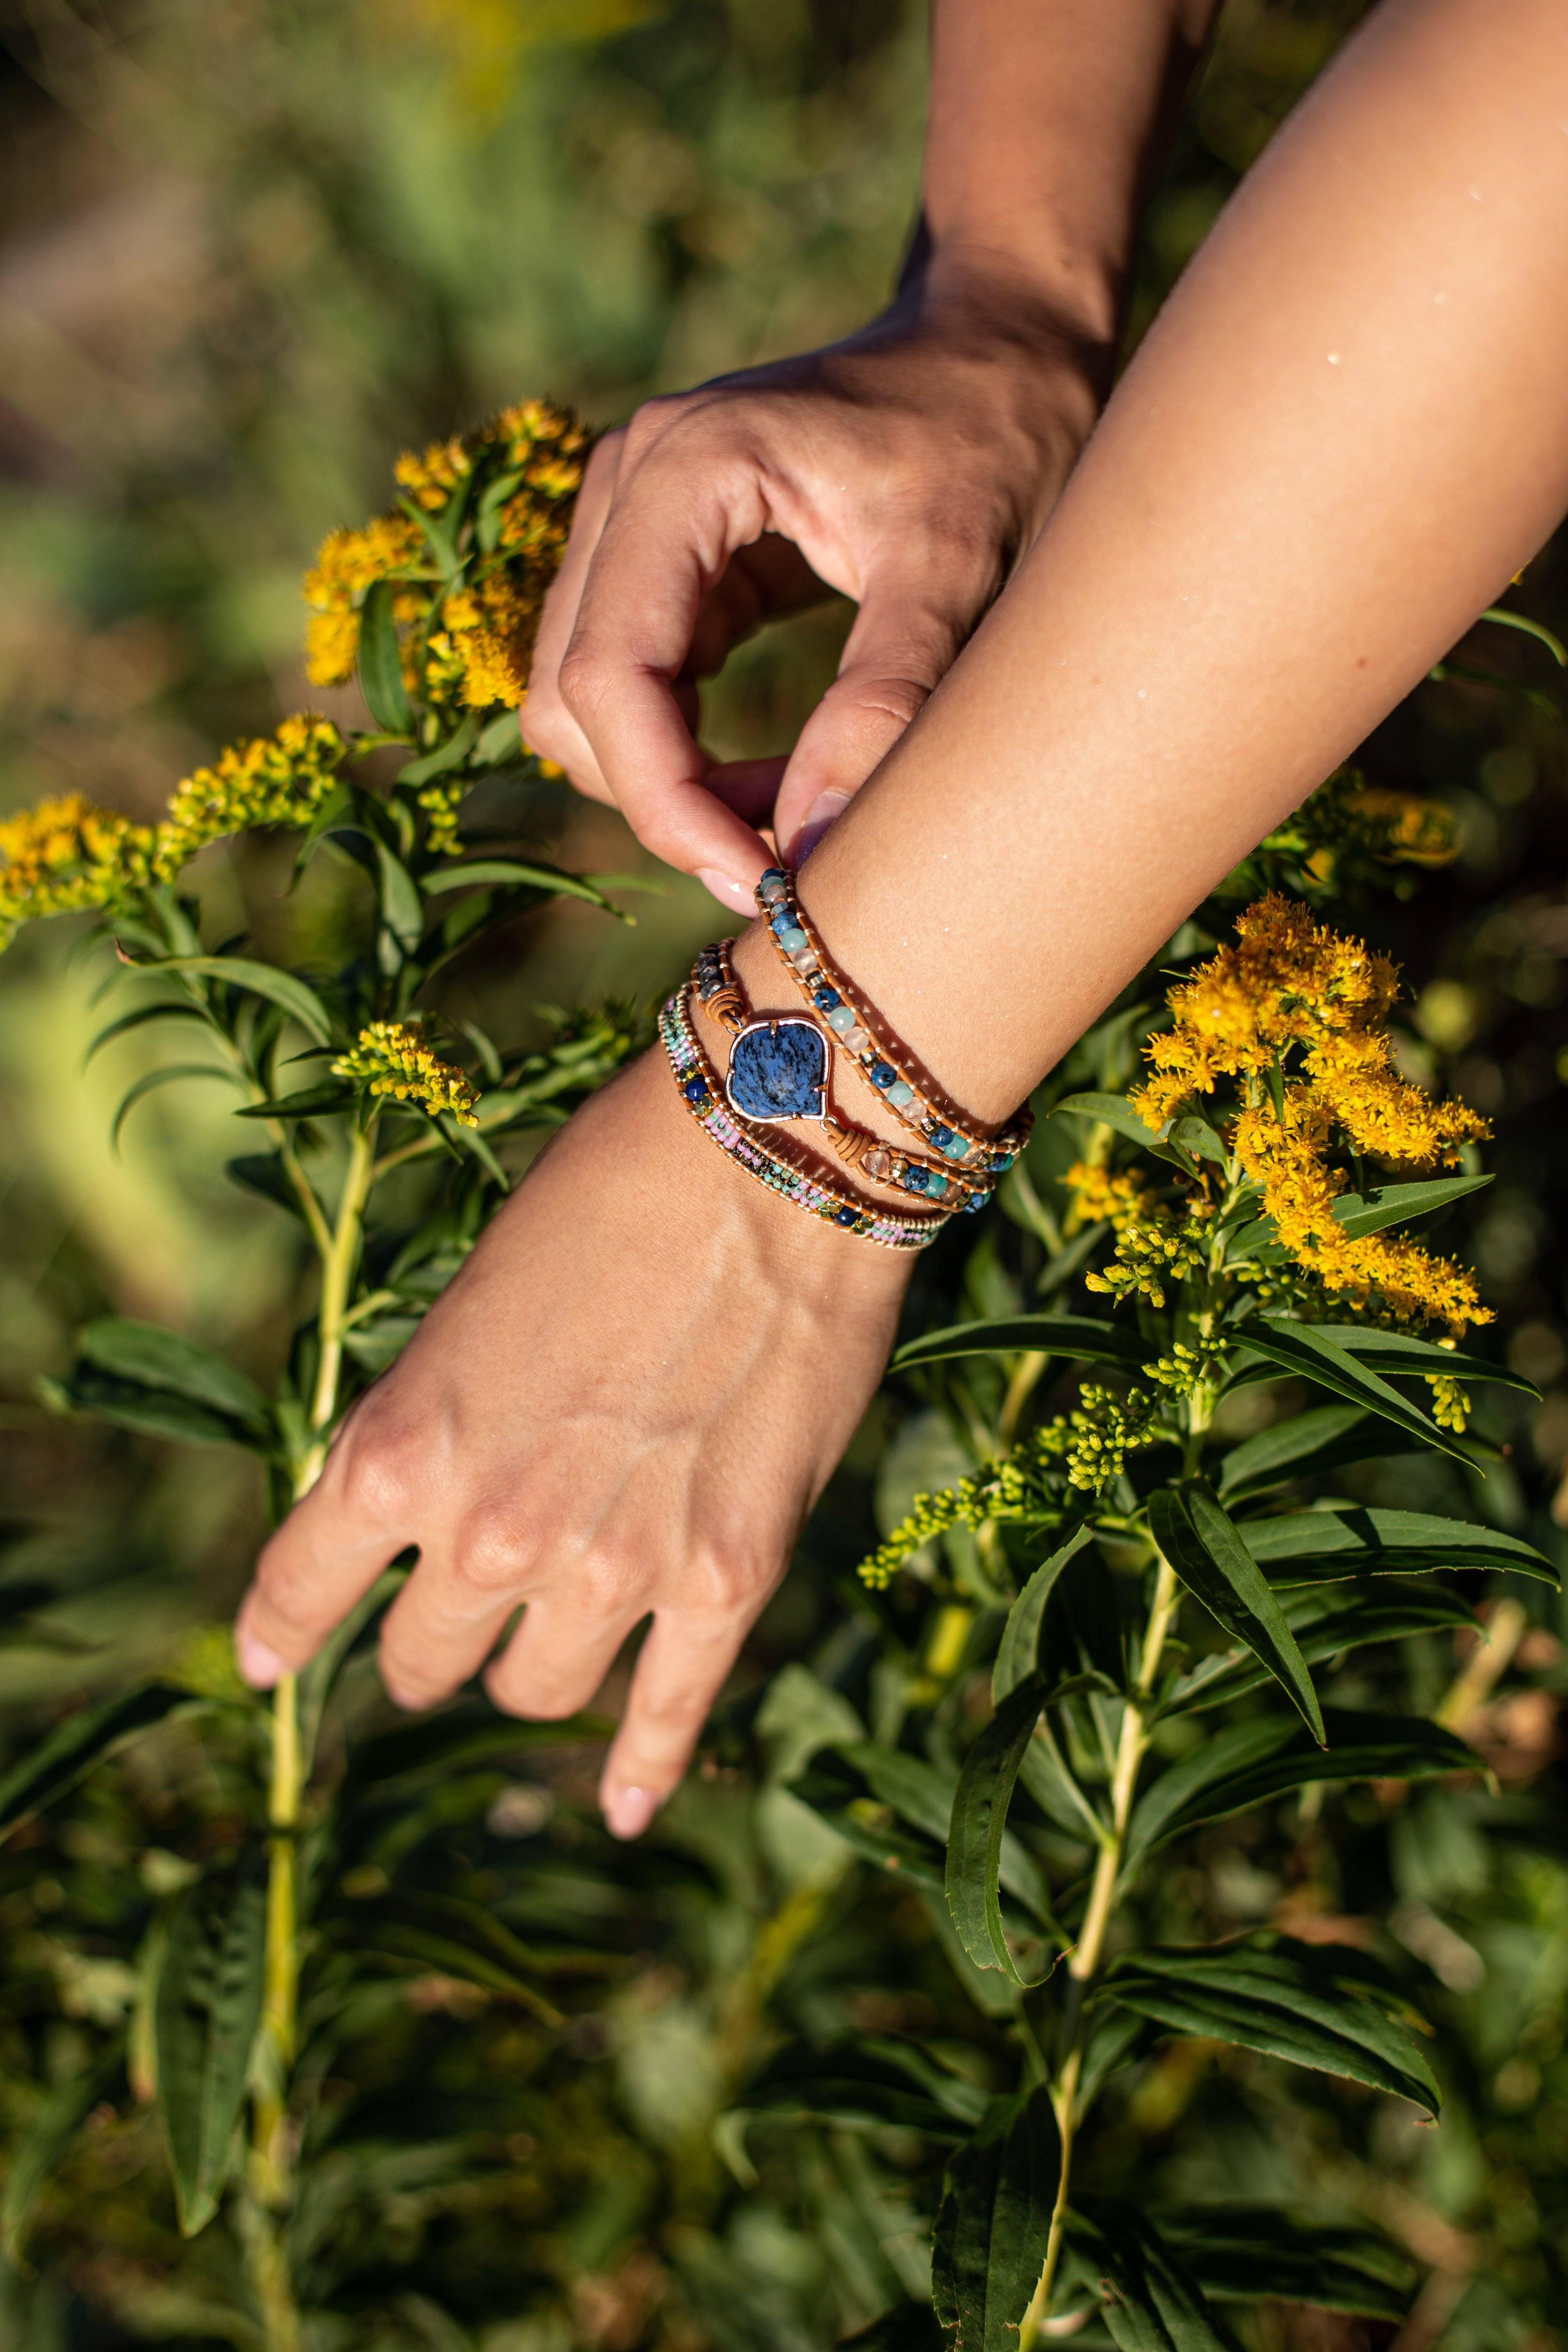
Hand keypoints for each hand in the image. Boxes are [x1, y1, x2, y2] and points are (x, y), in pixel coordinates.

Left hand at [233, 1045, 908, 1834]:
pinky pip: (668, 1713)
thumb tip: (423, 1506)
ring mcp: (614, 1569)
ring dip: (527, 1670)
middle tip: (447, 1617)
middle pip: (424, 1659)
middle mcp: (492, 1532)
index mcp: (400, 1451)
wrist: (765, 1158)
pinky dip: (639, 1769)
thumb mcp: (467, 1309)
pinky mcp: (727, 1580)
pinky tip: (619, 1805)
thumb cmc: (605, 1195)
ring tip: (545, 1641)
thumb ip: (435, 1427)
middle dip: (425, 1642)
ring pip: (533, 1692)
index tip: (271, 1655)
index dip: (282, 1628)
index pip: (301, 1588)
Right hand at [521, 251, 1105, 908]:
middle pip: (576, 698)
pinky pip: (628, 686)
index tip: (757, 879)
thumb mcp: (965, 567)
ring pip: (585, 702)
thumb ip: (886, 699)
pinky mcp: (662, 557)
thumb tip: (807, 842)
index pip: (611, 674)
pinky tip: (780, 773)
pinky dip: (685, 753)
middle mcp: (631, 482)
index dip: (666, 801)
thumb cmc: (1001, 432)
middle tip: (786, 855)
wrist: (1005, 340)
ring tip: (791, 807)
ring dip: (670, 782)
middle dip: (667, 800)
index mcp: (687, 467)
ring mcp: (633, 516)